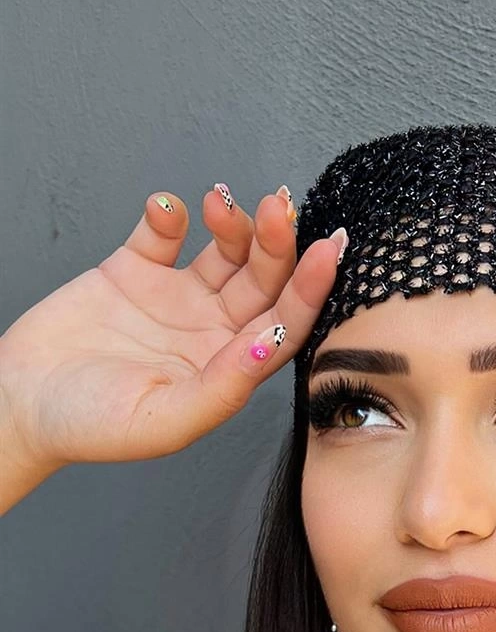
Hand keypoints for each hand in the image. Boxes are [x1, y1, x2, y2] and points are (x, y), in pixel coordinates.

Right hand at [0, 185, 343, 471]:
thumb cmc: (90, 427)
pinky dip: (171, 214)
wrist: (18, 404)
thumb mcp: (165, 419)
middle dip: (276, 242)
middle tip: (277, 208)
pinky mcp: (134, 271)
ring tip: (221, 204)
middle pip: (262, 279)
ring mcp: (175, 299)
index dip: (311, 288)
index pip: (286, 323)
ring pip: (224, 250)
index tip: (328, 250)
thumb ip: (224, 386)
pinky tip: (168, 210)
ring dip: (233, 222)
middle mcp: (210, 332)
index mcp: (228, 370)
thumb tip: (272, 345)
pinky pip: (163, 232)